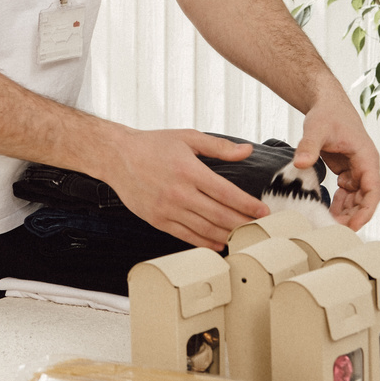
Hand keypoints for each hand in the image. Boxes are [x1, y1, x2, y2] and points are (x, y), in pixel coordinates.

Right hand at [100, 127, 268, 249]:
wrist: (117, 157)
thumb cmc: (152, 145)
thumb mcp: (187, 138)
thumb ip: (218, 147)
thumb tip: (246, 151)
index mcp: (189, 170)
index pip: (226, 193)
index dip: (248, 205)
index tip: (263, 212)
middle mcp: (179, 193)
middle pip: (219, 215)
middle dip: (243, 224)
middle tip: (259, 228)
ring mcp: (167, 209)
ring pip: (205, 230)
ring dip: (227, 235)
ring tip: (243, 237)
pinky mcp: (158, 220)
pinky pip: (186, 236)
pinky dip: (205, 242)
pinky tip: (219, 243)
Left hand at [293, 97, 379, 229]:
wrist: (326, 104)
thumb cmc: (327, 113)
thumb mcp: (316, 128)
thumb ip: (308, 146)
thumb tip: (300, 163)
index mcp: (366, 157)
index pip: (373, 190)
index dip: (365, 210)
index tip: (352, 225)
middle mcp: (365, 165)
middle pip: (365, 198)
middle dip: (353, 215)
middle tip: (333, 229)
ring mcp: (356, 169)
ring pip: (356, 197)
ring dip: (345, 211)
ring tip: (327, 224)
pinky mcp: (346, 170)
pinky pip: (346, 192)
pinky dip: (338, 203)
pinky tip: (325, 212)